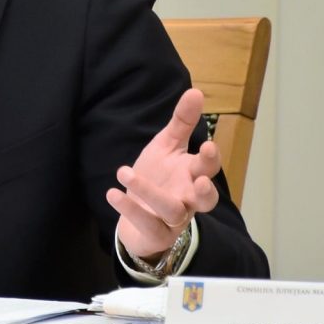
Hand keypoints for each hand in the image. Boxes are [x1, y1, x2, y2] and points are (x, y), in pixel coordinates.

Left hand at [105, 88, 219, 260]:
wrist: (138, 213)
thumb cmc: (160, 175)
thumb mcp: (168, 146)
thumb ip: (182, 122)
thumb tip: (196, 91)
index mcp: (192, 174)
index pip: (208, 168)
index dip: (211, 159)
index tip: (208, 144)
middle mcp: (188, 199)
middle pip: (206, 200)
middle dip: (206, 191)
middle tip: (201, 180)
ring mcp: (173, 219)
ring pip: (171, 211)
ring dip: (149, 192)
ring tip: (123, 171)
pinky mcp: (155, 232)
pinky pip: (146, 224)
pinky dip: (130, 209)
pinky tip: (113, 193)